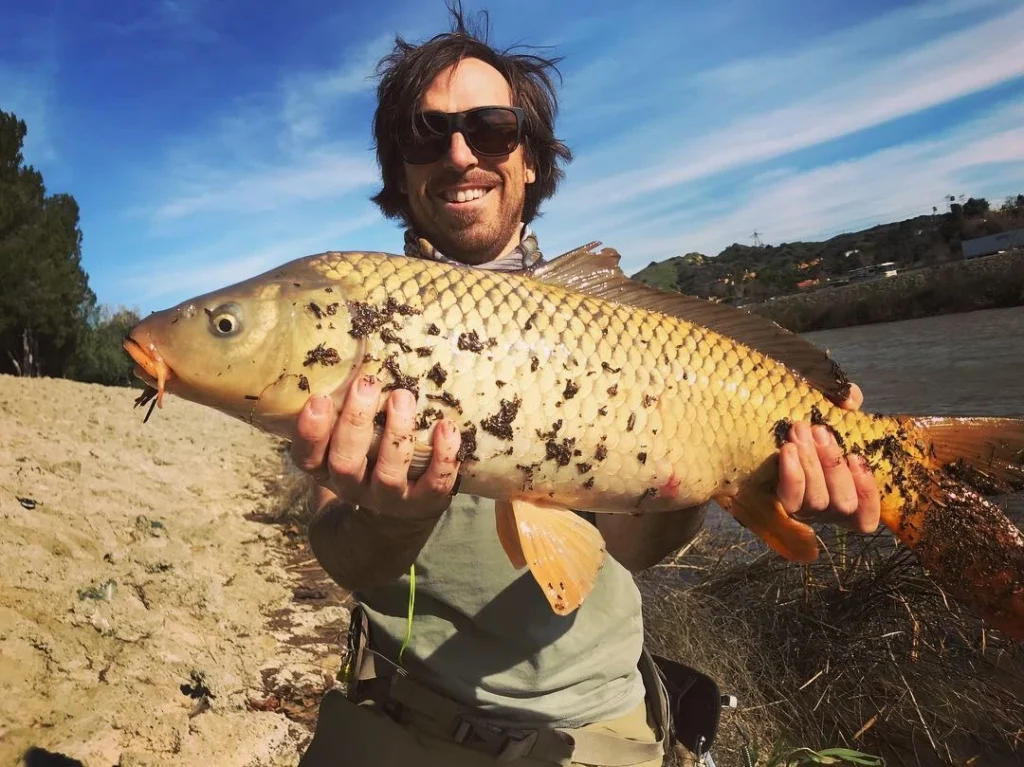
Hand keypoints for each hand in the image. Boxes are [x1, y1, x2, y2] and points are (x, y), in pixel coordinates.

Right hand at [289, 374, 462, 519]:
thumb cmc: (369, 456)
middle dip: (356, 422)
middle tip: (368, 382)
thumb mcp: (347, 436)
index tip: (319, 398)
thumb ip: (343, 407)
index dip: (310, 431)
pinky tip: (447, 427)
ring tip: (404, 397)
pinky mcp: (423, 502)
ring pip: (388, 473)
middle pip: (345, 462)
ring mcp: (389, 499)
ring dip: (397, 433)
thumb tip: (352, 349)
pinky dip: (443, 455)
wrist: (400, 512)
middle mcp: (353, 487)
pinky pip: (434, 483)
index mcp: (327, 469)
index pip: (306, 457)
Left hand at [776, 384, 880, 533]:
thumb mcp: (828, 407)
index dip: (867, 493)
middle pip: (841, 505)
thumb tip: (849, 399)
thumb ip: (845, 399)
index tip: (857, 457)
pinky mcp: (774, 504)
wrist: (755, 424)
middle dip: (833, 466)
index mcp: (846, 497)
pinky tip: (790, 450)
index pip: (866, 519)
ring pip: (816, 501)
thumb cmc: (802, 422)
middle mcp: (825, 512)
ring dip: (812, 464)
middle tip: (819, 431)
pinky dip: (794, 476)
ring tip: (800, 431)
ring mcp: (800, 511)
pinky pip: (789, 500)